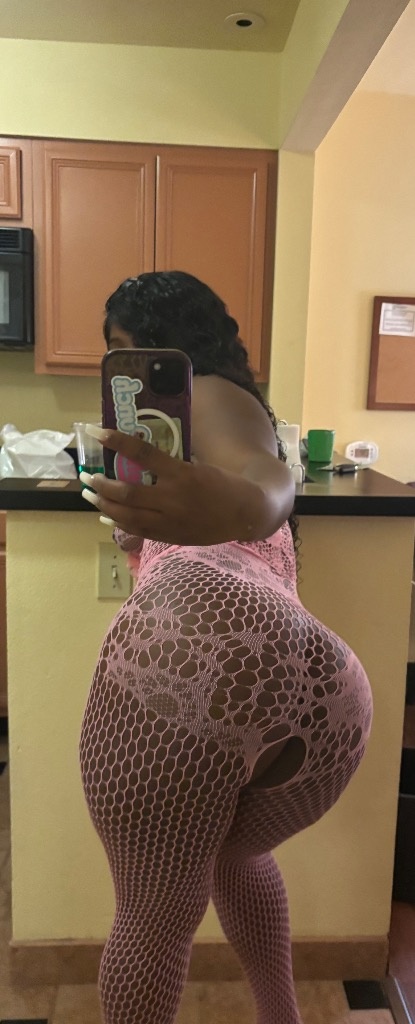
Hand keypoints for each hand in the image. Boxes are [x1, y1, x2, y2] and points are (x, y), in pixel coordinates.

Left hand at [80, 427, 263, 545]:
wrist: (246, 512)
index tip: (98, 433)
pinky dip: (119, 522)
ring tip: (90, 496)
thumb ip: (171, 464)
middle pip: (127, 492)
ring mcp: (171, 520)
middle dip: (101, 484)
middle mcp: (173, 498)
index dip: (117, 442)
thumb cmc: (223, 483)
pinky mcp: (171, 535)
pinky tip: (107, 516)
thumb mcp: (199, 465)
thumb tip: (141, 455)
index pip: (143, 453)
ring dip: (104, 505)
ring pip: (128, 515)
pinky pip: (138, 530)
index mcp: (182, 473)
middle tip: (86, 476)